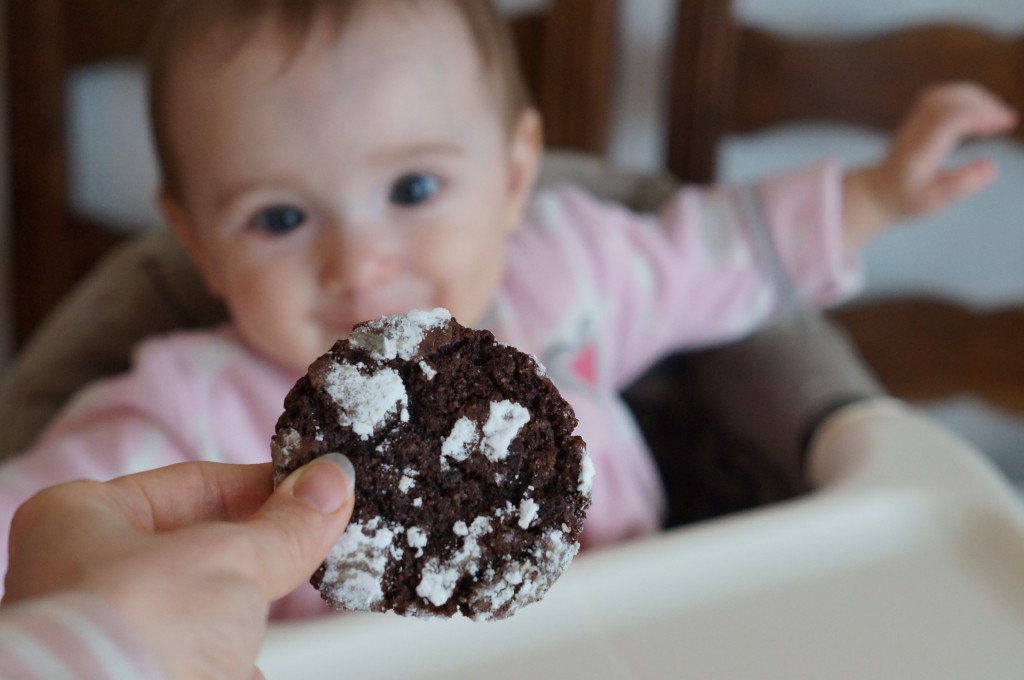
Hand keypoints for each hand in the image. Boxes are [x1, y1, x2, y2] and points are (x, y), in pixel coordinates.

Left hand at [3, 456, 354, 679]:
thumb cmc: (133, 625)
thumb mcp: (231, 557)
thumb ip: (286, 525)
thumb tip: (330, 483)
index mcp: (77, 517)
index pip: (195, 483)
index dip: (263, 484)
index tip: (316, 487)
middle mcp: (79, 573)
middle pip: (200, 549)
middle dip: (256, 558)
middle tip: (312, 541)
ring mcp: (107, 630)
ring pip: (201, 611)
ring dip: (240, 620)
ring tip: (261, 621)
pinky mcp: (135, 669)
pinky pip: (197, 657)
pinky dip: (227, 662)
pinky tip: (239, 665)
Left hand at [842, 81, 1017, 248]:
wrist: (880, 191)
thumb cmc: (908, 198)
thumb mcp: (933, 201)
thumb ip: (961, 185)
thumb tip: (992, 167)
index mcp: (918, 151)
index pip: (948, 120)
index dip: (978, 115)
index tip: (1005, 121)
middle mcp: (914, 131)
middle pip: (946, 101)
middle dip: (981, 103)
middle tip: (1007, 119)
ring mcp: (913, 121)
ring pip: (944, 94)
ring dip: (975, 97)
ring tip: (997, 116)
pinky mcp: (917, 117)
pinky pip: (942, 96)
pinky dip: (965, 97)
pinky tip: (980, 113)